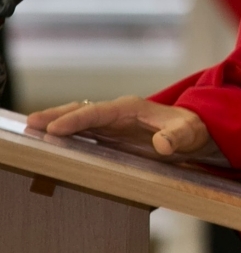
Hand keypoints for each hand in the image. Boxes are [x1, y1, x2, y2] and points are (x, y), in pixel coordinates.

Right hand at [28, 97, 214, 158]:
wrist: (196, 134)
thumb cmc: (193, 130)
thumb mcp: (190, 133)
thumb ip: (177, 137)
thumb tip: (162, 144)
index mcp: (131, 108)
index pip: (98, 112)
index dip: (76, 120)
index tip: (55, 128)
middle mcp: (117, 113)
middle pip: (81, 111)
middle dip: (56, 116)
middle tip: (31, 124)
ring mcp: (112, 124)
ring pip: (78, 121)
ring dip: (56, 125)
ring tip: (32, 131)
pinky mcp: (110, 136)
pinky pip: (84, 134)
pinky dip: (67, 136)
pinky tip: (51, 143)